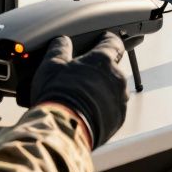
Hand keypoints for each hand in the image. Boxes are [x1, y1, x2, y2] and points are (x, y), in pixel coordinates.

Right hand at [27, 34, 127, 148]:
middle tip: (82, 77)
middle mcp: (117, 78)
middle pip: (113, 68)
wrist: (63, 131)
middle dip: (99, 71)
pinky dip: (103, 109)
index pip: (113, 43)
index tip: (103, 41)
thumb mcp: (51, 66)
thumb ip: (59, 49)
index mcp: (102, 61)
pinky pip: (113, 109)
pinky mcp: (118, 119)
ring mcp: (119, 100)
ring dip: (102, 91)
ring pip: (114, 90)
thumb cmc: (58, 96)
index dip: (107, 40)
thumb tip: (62, 41)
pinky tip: (86, 113)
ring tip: (81, 99)